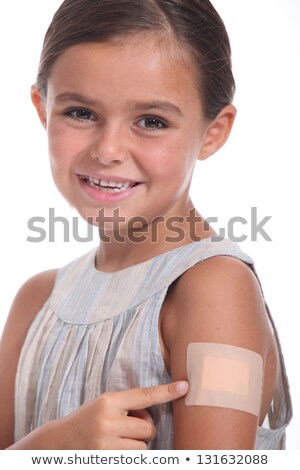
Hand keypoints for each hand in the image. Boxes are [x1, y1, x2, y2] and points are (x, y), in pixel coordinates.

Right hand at [58, 381, 188, 449]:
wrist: (59, 442)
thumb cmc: (88, 420)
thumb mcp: (104, 405)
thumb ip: (128, 407)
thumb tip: (152, 418)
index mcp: (109, 401)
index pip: (144, 395)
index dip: (166, 392)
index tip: (185, 386)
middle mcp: (108, 421)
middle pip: (148, 428)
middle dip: (143, 430)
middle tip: (124, 429)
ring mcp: (106, 444)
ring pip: (143, 447)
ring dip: (135, 446)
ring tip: (115, 441)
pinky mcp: (107, 460)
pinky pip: (135, 459)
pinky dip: (130, 456)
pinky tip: (114, 451)